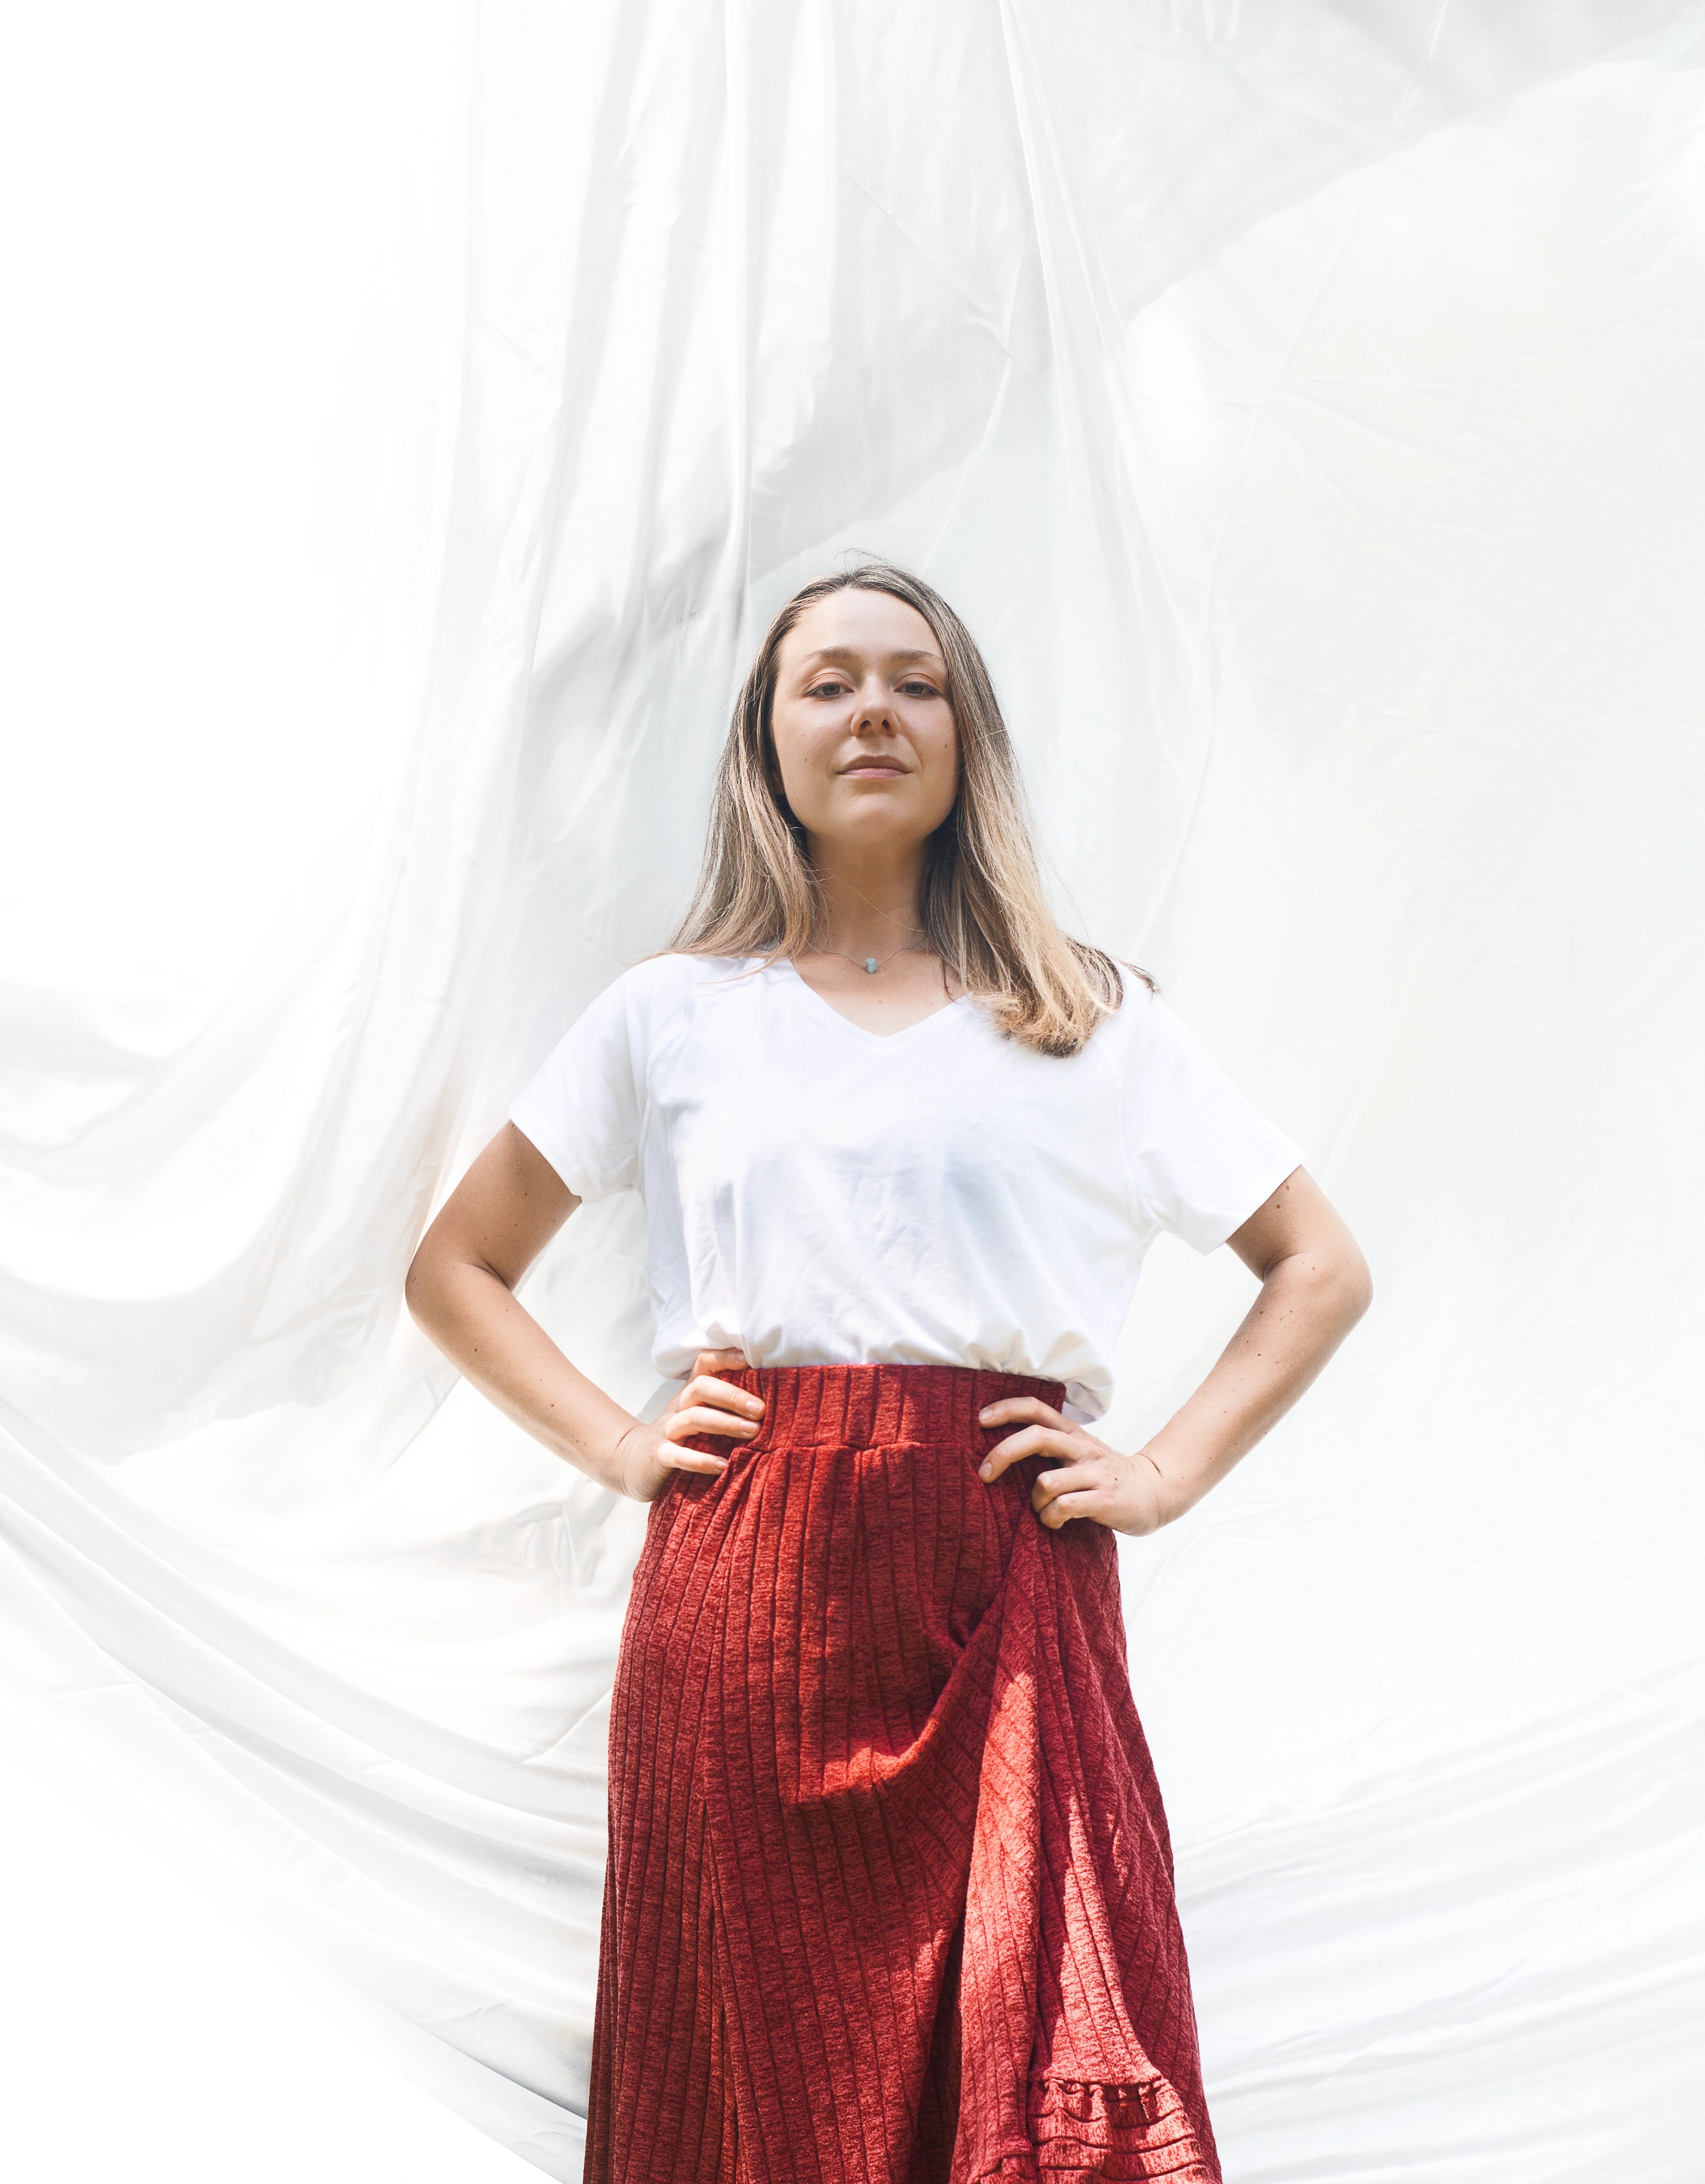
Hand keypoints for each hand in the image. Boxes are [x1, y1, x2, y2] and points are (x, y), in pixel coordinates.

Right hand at [608, 1349, 762, 1501]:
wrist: (632, 1461)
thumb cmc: (681, 1437)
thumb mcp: (700, 1415)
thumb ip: (726, 1406)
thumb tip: (774, 1399)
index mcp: (690, 1393)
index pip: (704, 1364)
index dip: (725, 1357)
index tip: (750, 1359)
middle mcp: (678, 1406)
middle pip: (701, 1388)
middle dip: (733, 1396)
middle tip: (761, 1409)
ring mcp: (667, 1430)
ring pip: (693, 1418)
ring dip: (724, 1423)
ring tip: (752, 1432)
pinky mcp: (659, 1456)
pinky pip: (678, 1455)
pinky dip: (700, 1460)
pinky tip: (722, 1465)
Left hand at [976, 1395, 1173, 1535]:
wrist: (1156, 1492)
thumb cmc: (1106, 1477)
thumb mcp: (1080, 1454)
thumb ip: (1050, 1451)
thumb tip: (1001, 1455)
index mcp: (1073, 1434)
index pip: (1037, 1409)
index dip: (1007, 1409)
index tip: (980, 1419)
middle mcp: (1082, 1449)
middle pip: (1037, 1437)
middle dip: (1003, 1453)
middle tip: (984, 1474)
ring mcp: (1094, 1474)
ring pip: (1045, 1482)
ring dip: (1034, 1502)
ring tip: (1043, 1512)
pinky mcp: (1104, 1499)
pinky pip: (1063, 1507)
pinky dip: (1050, 1518)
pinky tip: (1055, 1523)